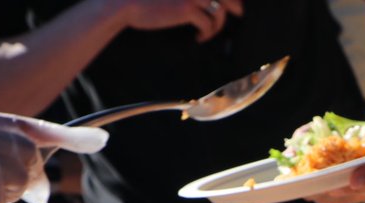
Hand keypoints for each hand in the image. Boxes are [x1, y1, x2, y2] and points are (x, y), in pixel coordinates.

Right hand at [119, 0, 244, 42]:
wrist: (125, 1)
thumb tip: (207, 3)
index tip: (234, 4)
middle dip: (235, 4)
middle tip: (239, 14)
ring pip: (219, 11)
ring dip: (217, 24)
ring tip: (208, 32)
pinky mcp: (187, 8)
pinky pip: (208, 24)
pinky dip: (207, 33)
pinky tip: (198, 38)